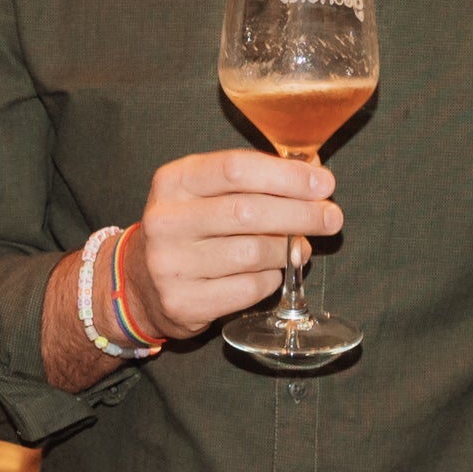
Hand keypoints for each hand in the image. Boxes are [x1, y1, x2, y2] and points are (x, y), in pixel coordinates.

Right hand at [130, 150, 341, 341]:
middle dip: (301, 213)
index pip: (236, 169)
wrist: (141, 282)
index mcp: (173, 181)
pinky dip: (271, 279)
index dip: (287, 175)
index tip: (324, 183)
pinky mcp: (183, 302)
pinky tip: (271, 272)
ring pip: (253, 253)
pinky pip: (249, 288)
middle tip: (332, 217)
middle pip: (249, 212)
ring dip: (288, 249)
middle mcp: (166, 220)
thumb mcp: (208, 192)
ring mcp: (170, 264)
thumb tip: (315, 172)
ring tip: (300, 246)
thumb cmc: (190, 228)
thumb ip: (255, 180)